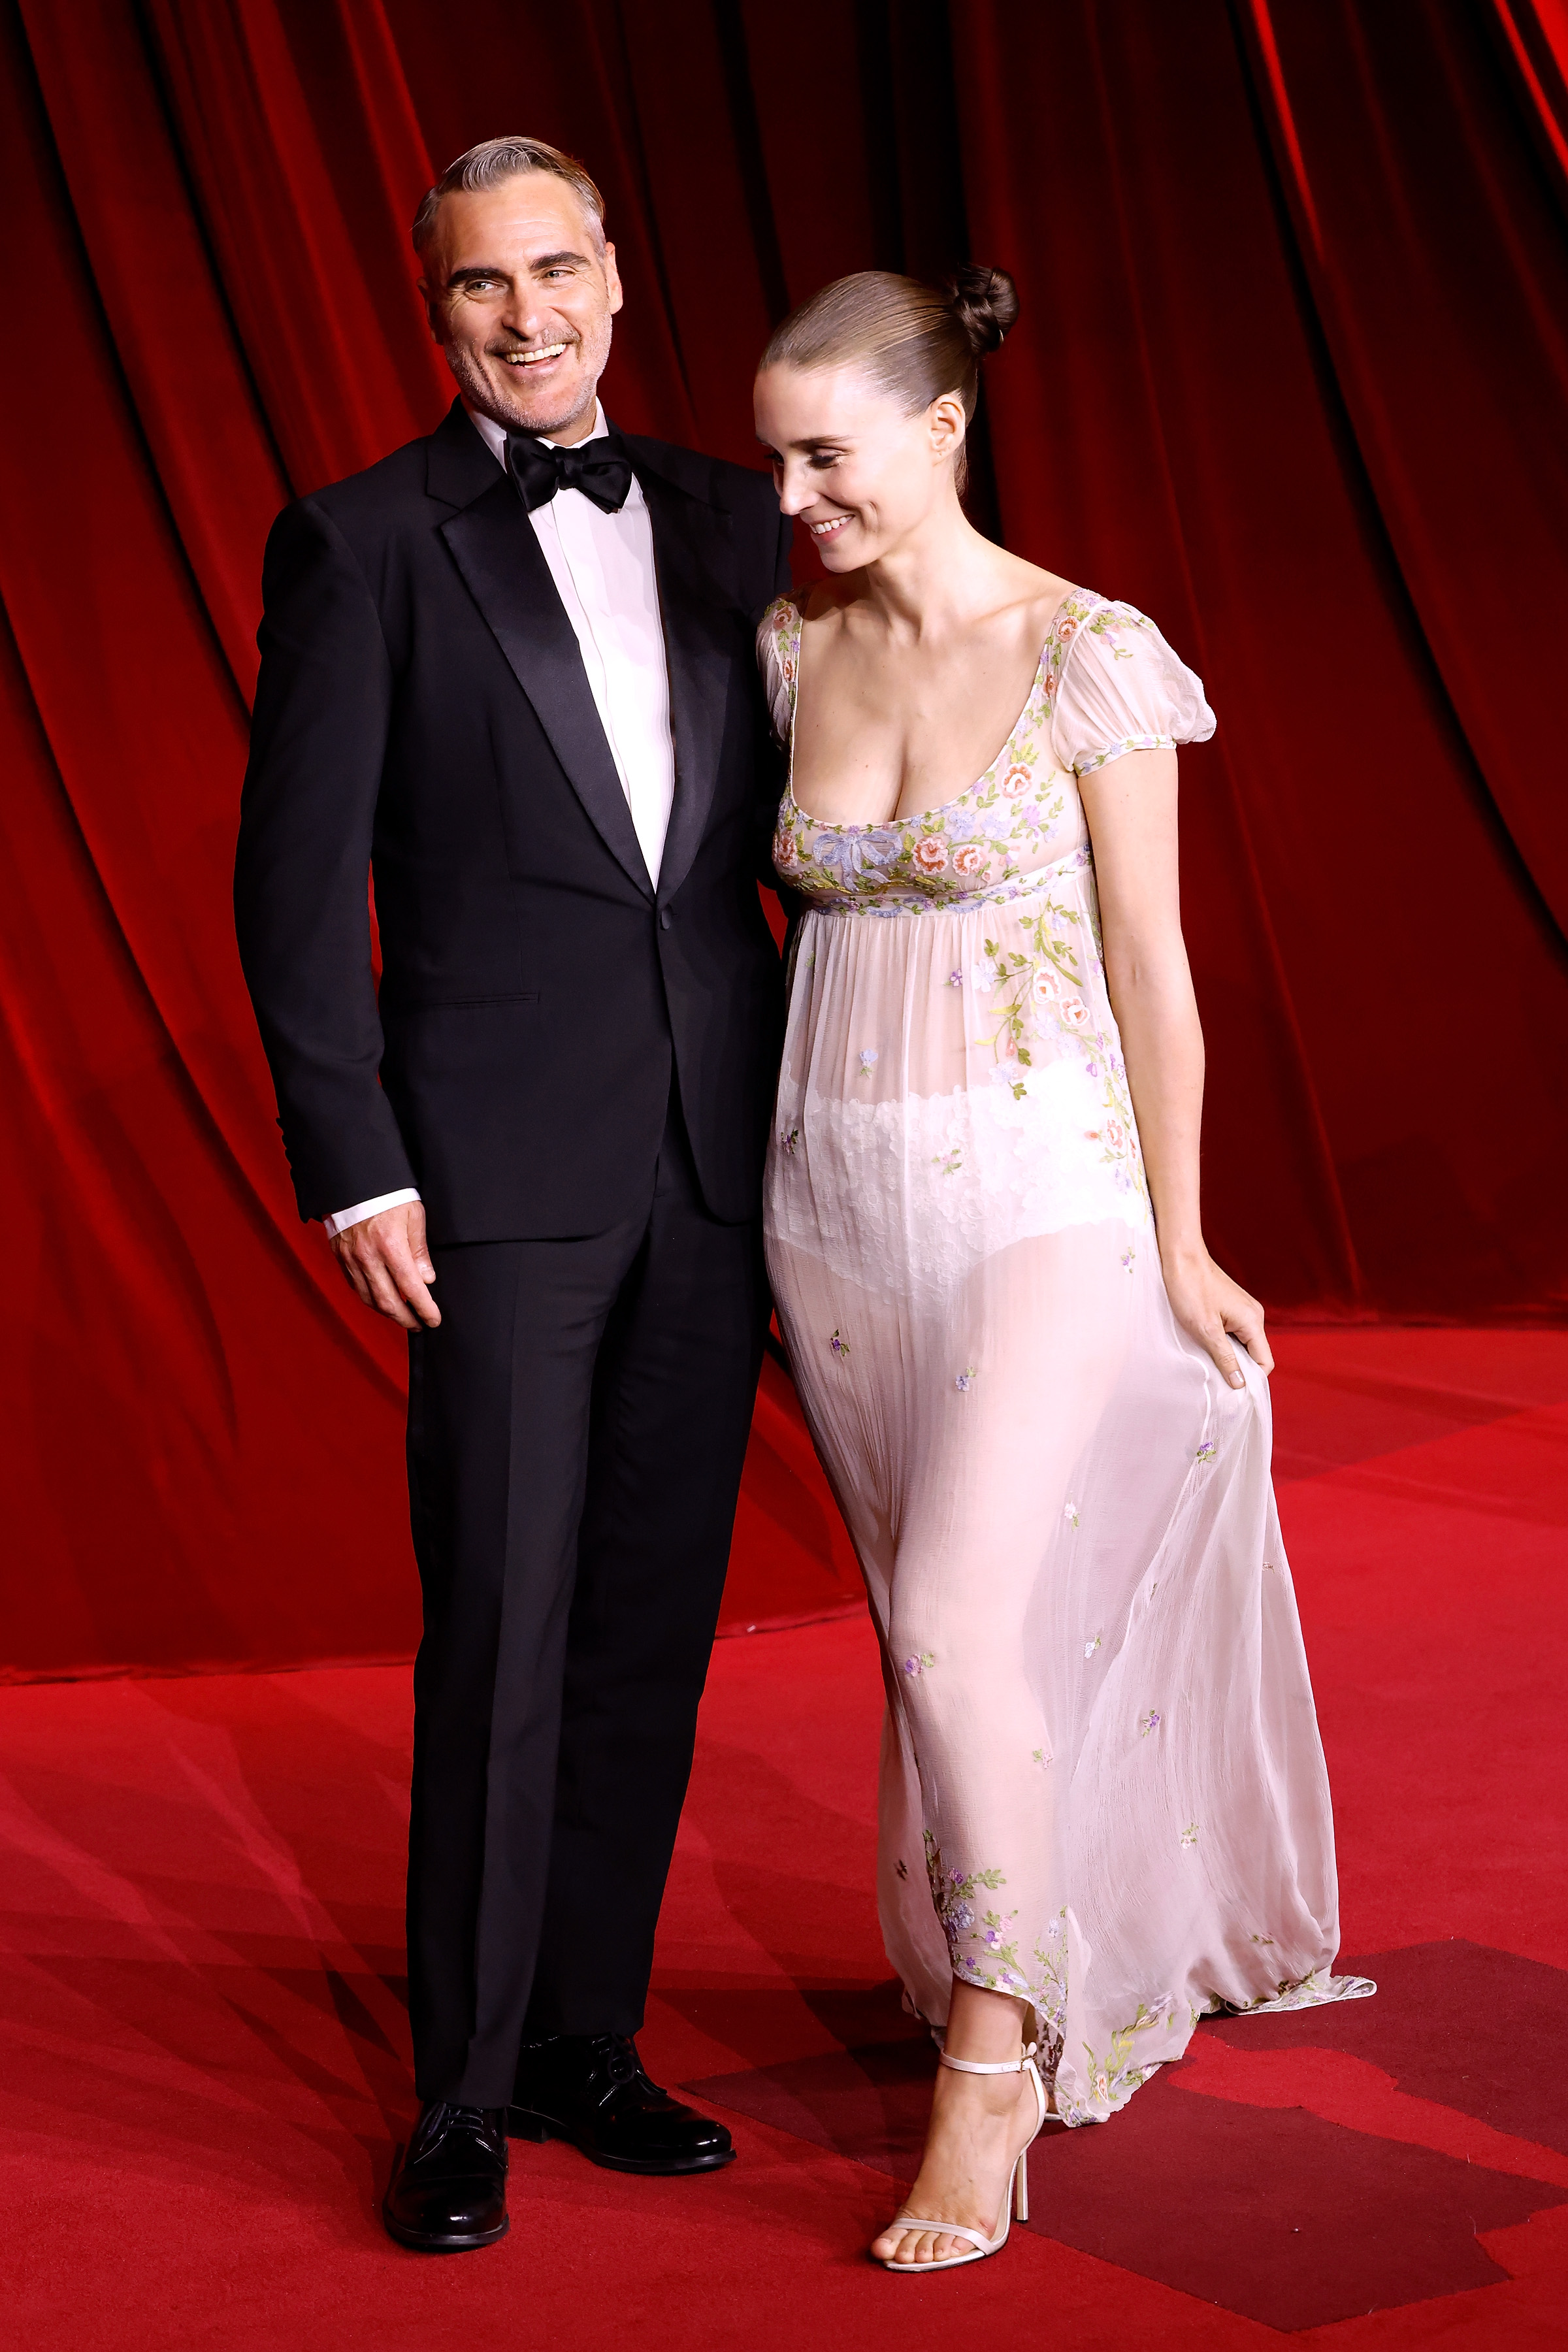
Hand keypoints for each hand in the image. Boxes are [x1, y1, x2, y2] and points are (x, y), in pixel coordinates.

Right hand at [329, 1202, 440, 1329]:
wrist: (352, 1181)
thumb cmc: (387, 1194)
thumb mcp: (414, 1215)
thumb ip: (420, 1249)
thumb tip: (427, 1279)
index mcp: (391, 1246)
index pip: (411, 1288)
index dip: (425, 1309)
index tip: (434, 1319)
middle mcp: (368, 1257)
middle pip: (388, 1302)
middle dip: (406, 1319)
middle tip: (420, 1325)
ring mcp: (351, 1259)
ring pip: (369, 1299)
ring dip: (388, 1313)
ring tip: (404, 1317)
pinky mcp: (340, 1257)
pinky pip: (356, 1287)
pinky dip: (371, 1299)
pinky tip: (382, 1300)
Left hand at [1159, 1244, 1270, 1389]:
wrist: (1180, 1257)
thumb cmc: (1190, 1289)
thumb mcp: (1206, 1330)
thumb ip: (1226, 1358)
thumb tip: (1241, 1384)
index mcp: (1253, 1321)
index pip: (1264, 1362)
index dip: (1251, 1379)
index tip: (1231, 1391)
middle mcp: (1253, 1315)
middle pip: (1254, 1354)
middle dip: (1237, 1368)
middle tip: (1213, 1376)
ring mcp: (1242, 1310)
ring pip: (1242, 1344)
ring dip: (1227, 1355)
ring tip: (1206, 1358)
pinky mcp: (1230, 1307)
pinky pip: (1232, 1333)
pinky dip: (1221, 1342)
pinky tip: (1204, 1343)